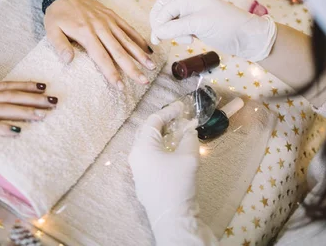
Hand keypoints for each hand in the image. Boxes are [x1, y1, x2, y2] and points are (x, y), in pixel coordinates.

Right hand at [0, 73, 56, 140]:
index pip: (5, 86)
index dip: (25, 85)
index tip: (43, 85)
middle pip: (9, 97)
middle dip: (33, 99)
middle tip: (54, 101)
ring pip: (1, 110)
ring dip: (24, 112)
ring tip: (44, 115)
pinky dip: (1, 128)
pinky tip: (17, 131)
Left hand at [44, 0, 154, 88]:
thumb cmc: (57, 15)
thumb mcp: (51, 29)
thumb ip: (59, 45)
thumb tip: (68, 61)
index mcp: (85, 33)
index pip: (101, 57)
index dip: (111, 72)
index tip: (120, 85)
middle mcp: (100, 28)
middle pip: (119, 51)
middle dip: (132, 67)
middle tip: (143, 80)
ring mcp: (109, 21)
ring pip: (127, 40)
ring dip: (140, 54)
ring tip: (151, 66)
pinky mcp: (113, 15)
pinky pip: (128, 28)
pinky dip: (138, 38)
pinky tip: (148, 49)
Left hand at [129, 101, 199, 225]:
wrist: (172, 218)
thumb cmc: (177, 184)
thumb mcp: (188, 157)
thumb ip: (189, 138)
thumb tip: (189, 130)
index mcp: (142, 147)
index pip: (153, 121)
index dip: (169, 111)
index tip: (183, 106)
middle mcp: (136, 156)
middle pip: (148, 131)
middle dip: (165, 123)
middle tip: (181, 118)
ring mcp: (138, 169)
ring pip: (149, 145)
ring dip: (164, 136)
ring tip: (180, 132)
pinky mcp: (145, 180)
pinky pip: (151, 157)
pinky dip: (163, 149)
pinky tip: (175, 151)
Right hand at [150, 0, 276, 61]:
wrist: (248, 37)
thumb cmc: (227, 27)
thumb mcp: (199, 25)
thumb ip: (176, 28)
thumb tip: (157, 32)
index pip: (164, 8)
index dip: (158, 23)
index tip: (158, 39)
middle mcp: (189, 3)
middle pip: (163, 11)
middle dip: (161, 25)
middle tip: (163, 40)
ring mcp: (193, 14)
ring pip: (170, 20)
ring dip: (171, 31)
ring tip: (185, 40)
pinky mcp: (197, 25)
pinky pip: (179, 27)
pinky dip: (179, 34)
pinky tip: (190, 40)